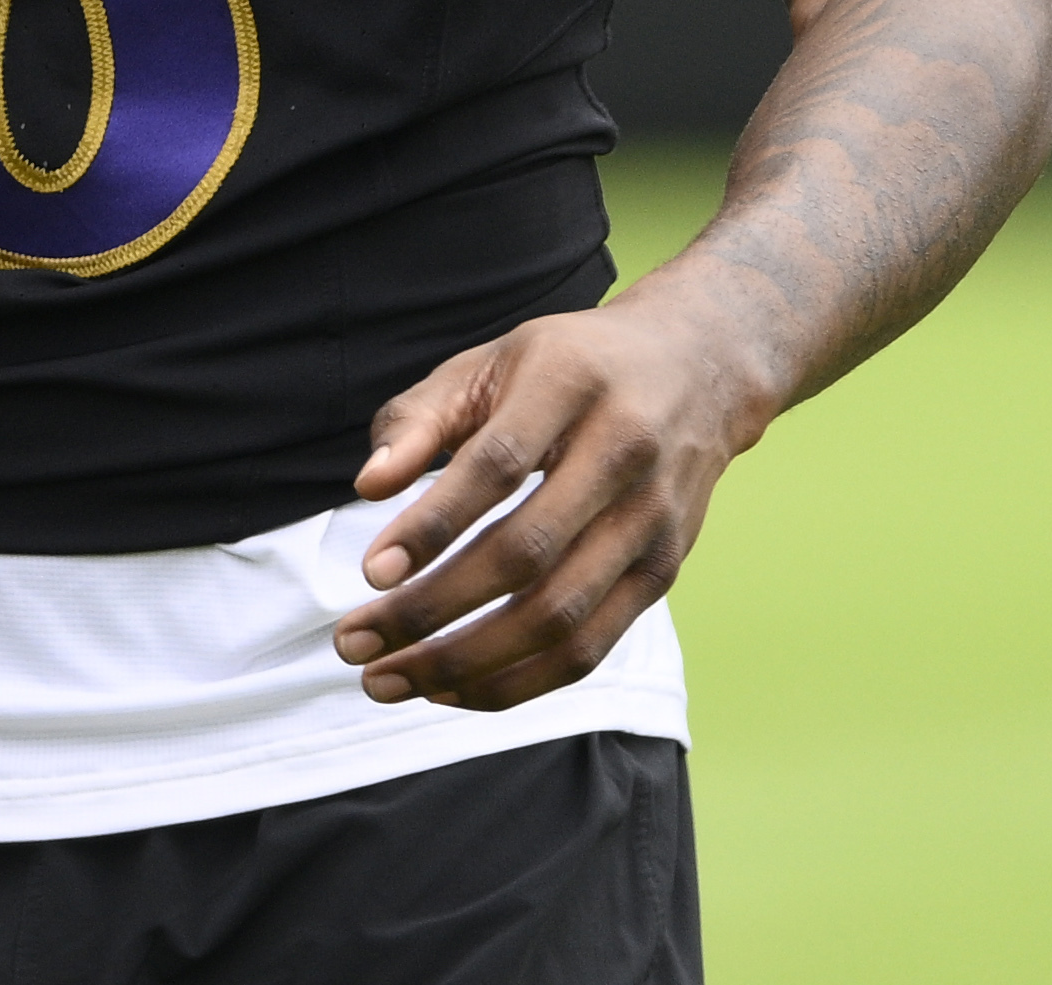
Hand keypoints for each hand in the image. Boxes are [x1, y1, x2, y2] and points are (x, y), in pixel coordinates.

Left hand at [327, 283, 778, 710]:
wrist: (697, 371)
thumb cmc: (567, 369)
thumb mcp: (489, 363)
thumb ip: (419, 419)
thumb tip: (367, 486)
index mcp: (572, 385)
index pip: (498, 467)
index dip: (433, 524)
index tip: (370, 572)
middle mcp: (624, 454)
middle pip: (527, 554)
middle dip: (433, 610)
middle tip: (353, 642)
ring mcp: (652, 522)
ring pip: (561, 617)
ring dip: (467, 662)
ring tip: (388, 679)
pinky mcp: (663, 574)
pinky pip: (590, 648)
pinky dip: (518, 680)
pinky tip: (451, 688)